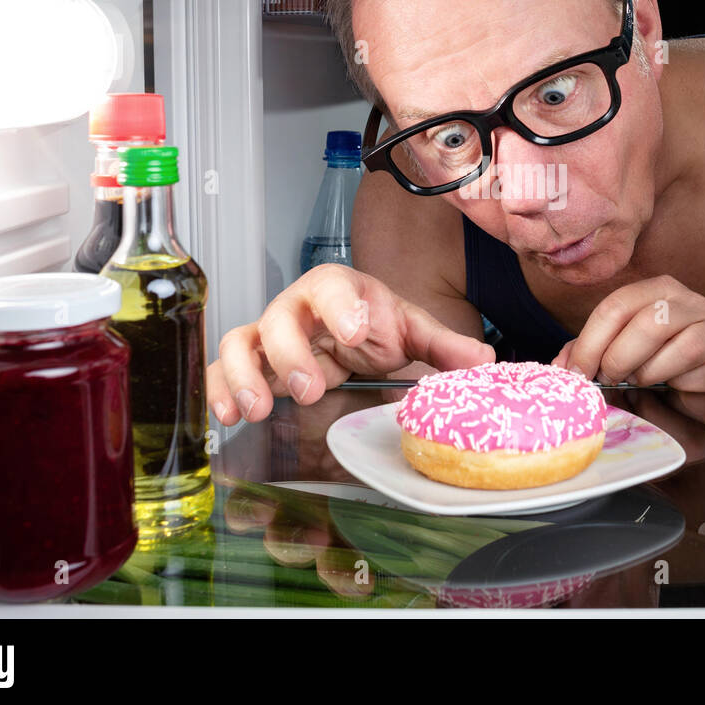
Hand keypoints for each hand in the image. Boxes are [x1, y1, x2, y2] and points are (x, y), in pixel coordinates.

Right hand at [207, 264, 494, 423]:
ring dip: (246, 374)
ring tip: (259, 409)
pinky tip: (229, 418)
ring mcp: (270, 335)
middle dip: (291, 352)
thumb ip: (443, 346)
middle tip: (311, 388)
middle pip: (279, 316)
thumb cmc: (378, 325)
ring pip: (242, 341)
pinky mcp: (254, 363)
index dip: (340, 306)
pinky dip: (221, 390)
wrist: (355, 333)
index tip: (355, 331)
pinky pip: (225, 370)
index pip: (332, 286)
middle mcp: (298, 307)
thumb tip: (483, 362)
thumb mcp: (413, 332)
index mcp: (340, 290)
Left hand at [551, 275, 704, 390]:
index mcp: (655, 295)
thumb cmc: (661, 392)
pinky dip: (694, 387)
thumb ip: (592, 361)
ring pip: (687, 342)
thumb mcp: (620, 375)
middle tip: (614, 382)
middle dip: (622, 357)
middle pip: (652, 318)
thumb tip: (561, 364)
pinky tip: (685, 394)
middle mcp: (690, 302)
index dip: (592, 341)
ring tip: (649, 387)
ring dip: (658, 373)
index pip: (618, 305)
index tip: (577, 374)